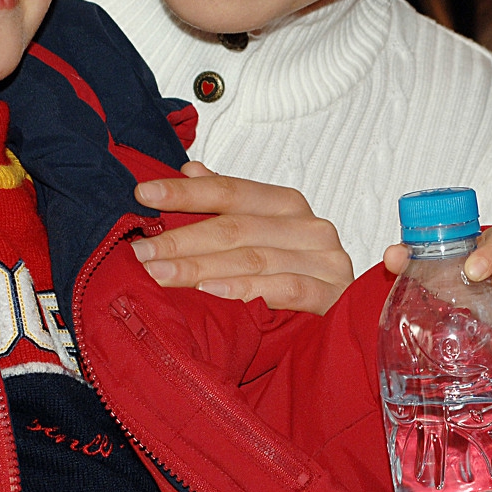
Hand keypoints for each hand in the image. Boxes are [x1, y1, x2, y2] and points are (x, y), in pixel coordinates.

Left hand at [131, 163, 352, 313]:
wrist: (350, 323)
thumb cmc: (292, 273)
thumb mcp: (257, 235)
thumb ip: (226, 202)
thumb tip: (190, 168)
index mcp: (285, 204)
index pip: (229, 190)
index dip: (185, 191)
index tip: (144, 194)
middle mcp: (308, 226)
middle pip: (234, 227)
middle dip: (181, 240)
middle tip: (141, 251)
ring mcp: (325, 260)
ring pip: (252, 259)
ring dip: (199, 268)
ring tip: (160, 275)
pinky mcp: (334, 296)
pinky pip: (284, 289)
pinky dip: (244, 289)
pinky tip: (210, 292)